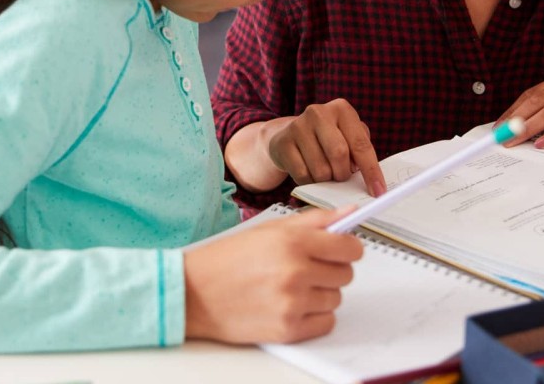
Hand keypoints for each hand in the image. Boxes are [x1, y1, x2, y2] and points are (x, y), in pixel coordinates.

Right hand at [183, 206, 362, 343]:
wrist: (193, 293)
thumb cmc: (227, 259)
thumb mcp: (268, 230)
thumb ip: (313, 220)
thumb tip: (350, 214)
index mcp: (292, 242)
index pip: (349, 248)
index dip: (348, 248)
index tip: (342, 250)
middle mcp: (295, 272)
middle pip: (346, 274)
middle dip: (331, 270)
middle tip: (307, 268)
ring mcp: (292, 303)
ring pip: (336, 299)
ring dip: (320, 294)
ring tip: (291, 287)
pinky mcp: (288, 329)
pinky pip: (326, 323)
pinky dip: (314, 316)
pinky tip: (291, 306)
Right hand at [269, 99, 385, 196]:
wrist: (287, 135)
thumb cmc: (326, 138)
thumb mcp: (347, 135)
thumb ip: (360, 150)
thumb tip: (372, 178)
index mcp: (341, 109)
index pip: (361, 144)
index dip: (371, 170)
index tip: (378, 190)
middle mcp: (319, 113)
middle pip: (339, 154)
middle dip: (343, 174)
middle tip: (341, 177)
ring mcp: (298, 126)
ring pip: (321, 169)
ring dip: (326, 180)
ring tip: (324, 172)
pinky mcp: (283, 143)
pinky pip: (302, 175)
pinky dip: (310, 182)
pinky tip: (309, 173)